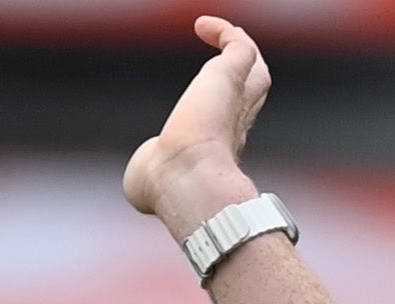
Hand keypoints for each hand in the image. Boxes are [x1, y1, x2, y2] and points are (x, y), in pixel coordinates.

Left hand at [122, 17, 271, 236]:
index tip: (214, 106)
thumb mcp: (148, 182)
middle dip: (247, 76)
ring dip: (242, 50)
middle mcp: (233, 125)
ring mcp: (235, 100)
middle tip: (233, 56)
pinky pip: (238, 45)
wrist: (183, 180)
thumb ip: (147, 174)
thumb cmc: (164, 188)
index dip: (229, 112)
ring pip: (254, 69)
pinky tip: (202, 25)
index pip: (233, 125)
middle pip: (254, 92)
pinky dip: (224, 32)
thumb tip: (140, 180)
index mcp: (217, 150)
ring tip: (228, 33)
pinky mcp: (228, 77)